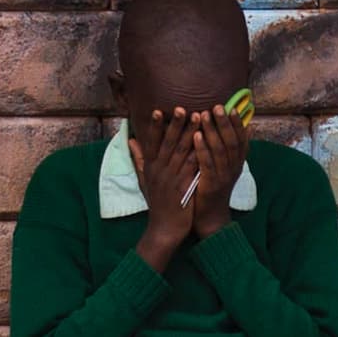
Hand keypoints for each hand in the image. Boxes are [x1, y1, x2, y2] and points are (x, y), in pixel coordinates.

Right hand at [135, 111, 202, 256]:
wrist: (163, 229)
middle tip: (182, 107)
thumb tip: (131, 140)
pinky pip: (192, 168)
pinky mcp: (183, 188)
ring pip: (181, 152)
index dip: (154, 126)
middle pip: (167, 143)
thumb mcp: (144, 180)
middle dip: (175, 125)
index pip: (151, 143)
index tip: (158, 110)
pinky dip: (198, 153)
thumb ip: (139, 159)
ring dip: (190, 134)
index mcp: (150, 168)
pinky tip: (206, 143)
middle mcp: (159, 171)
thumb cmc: (156, 203)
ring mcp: (171, 179)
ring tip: (198, 118)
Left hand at [187, 105, 249, 235]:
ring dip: (213, 131)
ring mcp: (224, 177)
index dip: (238, 124)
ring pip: (221, 150)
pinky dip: (203, 148)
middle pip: (232, 142)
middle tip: (217, 106)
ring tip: (204, 114)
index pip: (242, 140)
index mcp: (237, 163)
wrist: (210, 217)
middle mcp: (234, 168)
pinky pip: (208, 163)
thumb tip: (230, 128)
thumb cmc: (213, 187)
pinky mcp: (211, 184)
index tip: (232, 108)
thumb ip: (226, 149)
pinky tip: (196, 135)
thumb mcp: (224, 168)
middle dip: (225, 123)